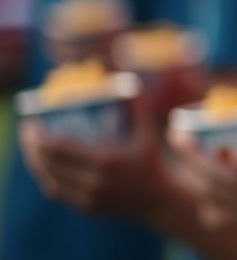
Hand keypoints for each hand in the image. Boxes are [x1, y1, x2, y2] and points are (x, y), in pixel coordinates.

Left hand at [19, 97, 167, 217]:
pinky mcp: (85, 207)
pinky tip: (44, 164)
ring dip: (37, 162)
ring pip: (49, 179)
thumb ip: (140, 106)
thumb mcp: (148, 132)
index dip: (41, 136)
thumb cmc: (152, 161)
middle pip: (50, 163)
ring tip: (32, 147)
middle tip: (28, 131)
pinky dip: (47, 176)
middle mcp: (93, 181)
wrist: (158, 200)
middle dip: (33, 147)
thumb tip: (131, 80)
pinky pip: (57, 191)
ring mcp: (88, 197)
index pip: (61, 148)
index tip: (32, 123)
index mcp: (105, 160)